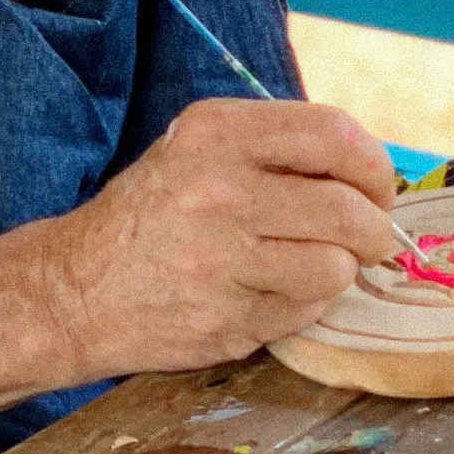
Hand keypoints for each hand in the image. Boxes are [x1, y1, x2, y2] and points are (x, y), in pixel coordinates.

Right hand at [39, 98, 399, 376]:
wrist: (76, 289)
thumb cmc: (153, 212)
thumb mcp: (199, 149)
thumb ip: (276, 149)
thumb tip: (369, 170)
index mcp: (216, 133)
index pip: (332, 135)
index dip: (373, 164)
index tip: (377, 185)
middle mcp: (219, 190)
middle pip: (346, 209)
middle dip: (375, 228)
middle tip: (370, 236)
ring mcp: (222, 261)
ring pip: (334, 268)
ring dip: (339, 270)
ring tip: (312, 263)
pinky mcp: (227, 320)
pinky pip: (305, 311)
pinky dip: (305, 303)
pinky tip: (272, 291)